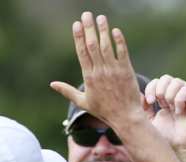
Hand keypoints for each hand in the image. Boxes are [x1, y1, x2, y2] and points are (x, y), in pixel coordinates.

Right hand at [50, 12, 144, 129]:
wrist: (125, 117)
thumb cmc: (104, 111)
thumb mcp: (83, 102)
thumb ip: (67, 91)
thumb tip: (52, 84)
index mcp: (89, 76)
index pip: (82, 52)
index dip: (78, 37)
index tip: (76, 24)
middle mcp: (100, 71)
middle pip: (93, 45)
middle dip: (89, 28)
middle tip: (87, 15)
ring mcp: (114, 71)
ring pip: (107, 46)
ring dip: (103, 31)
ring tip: (101, 18)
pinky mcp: (126, 72)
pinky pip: (122, 53)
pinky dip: (119, 42)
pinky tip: (116, 31)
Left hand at [145, 75, 185, 154]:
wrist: (179, 148)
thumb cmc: (166, 138)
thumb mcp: (149, 121)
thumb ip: (143, 108)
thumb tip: (138, 94)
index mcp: (165, 100)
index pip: (157, 82)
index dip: (151, 87)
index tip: (149, 101)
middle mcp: (176, 97)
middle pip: (167, 78)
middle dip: (160, 88)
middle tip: (158, 102)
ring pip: (177, 82)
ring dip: (169, 93)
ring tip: (169, 107)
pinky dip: (179, 99)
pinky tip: (178, 112)